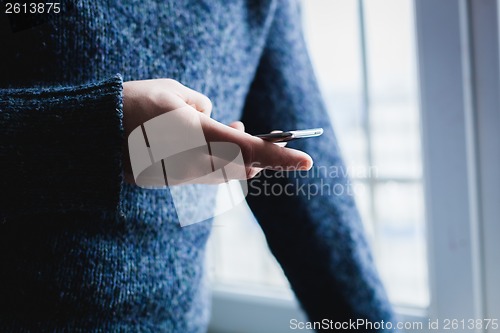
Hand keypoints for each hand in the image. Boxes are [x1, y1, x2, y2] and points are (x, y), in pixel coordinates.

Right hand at [122, 79, 311, 183]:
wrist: (94, 134)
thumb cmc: (134, 103)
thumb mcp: (174, 91)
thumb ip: (203, 106)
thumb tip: (215, 120)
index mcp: (196, 133)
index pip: (249, 149)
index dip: (280, 155)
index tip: (307, 161)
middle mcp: (193, 160)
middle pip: (242, 165)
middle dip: (255, 152)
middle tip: (251, 130)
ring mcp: (182, 176)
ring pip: (225, 173)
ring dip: (235, 156)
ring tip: (232, 129)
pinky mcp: (172, 182)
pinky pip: (206, 176)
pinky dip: (215, 162)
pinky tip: (209, 144)